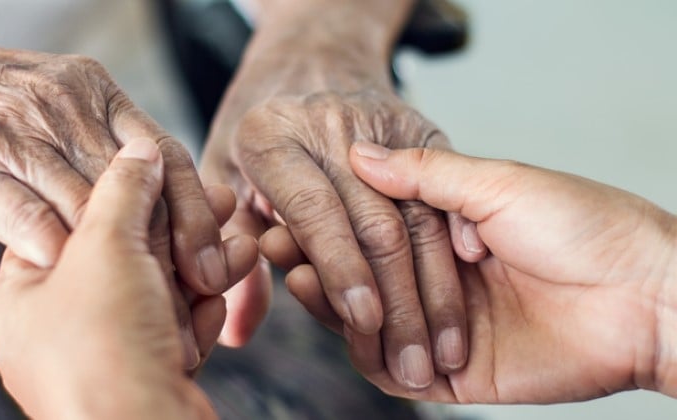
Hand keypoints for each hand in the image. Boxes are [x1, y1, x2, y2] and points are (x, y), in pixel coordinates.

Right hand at [0, 20, 231, 303]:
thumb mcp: (60, 115)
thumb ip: (107, 157)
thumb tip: (165, 214)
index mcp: (96, 92)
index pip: (165, 154)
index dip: (196, 210)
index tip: (216, 260)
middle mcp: (62, 106)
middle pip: (137, 185)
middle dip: (170, 243)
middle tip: (195, 288)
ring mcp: (13, 132)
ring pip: (86, 204)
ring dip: (117, 261)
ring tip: (143, 302)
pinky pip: (21, 214)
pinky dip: (52, 250)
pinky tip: (71, 279)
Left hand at [0, 139, 219, 419]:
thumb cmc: (104, 350)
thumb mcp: (106, 247)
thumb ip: (123, 189)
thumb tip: (138, 149)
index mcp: (22, 297)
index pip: (72, 224)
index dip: (125, 196)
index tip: (166, 174)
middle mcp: (56, 329)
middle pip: (124, 259)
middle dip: (178, 232)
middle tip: (217, 202)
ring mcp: (101, 358)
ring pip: (158, 293)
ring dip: (201, 268)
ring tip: (239, 245)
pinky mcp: (142, 378)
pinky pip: (173, 328)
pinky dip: (201, 311)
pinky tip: (226, 291)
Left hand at [200, 0, 475, 389]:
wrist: (309, 55)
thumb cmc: (257, 128)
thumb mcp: (224, 178)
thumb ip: (233, 252)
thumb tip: (237, 332)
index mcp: (270, 137)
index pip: (314, 212)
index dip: (341, 272)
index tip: (365, 324)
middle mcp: (328, 125)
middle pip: (375, 223)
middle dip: (399, 302)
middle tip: (414, 363)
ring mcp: (381, 123)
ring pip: (419, 217)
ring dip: (437, 291)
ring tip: (447, 349)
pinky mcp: (420, 129)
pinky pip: (446, 196)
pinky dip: (459, 252)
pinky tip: (469, 298)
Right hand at [289, 142, 676, 402]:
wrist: (644, 295)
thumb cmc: (583, 226)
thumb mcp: (496, 183)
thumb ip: (423, 176)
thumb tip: (359, 154)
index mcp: (449, 235)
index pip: (371, 232)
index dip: (330, 222)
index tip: (288, 207)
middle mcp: (439, 282)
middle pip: (362, 280)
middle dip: (318, 262)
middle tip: (278, 243)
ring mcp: (443, 328)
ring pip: (370, 325)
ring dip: (330, 304)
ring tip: (300, 275)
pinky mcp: (454, 375)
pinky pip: (394, 370)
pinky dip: (364, 352)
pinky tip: (341, 323)